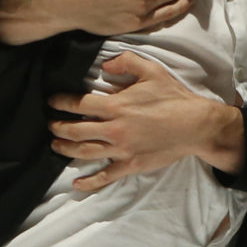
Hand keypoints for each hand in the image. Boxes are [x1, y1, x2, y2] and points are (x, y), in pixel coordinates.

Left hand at [46, 51, 243, 192]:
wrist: (196, 126)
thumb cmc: (174, 98)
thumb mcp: (151, 71)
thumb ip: (125, 62)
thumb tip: (104, 65)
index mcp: (117, 106)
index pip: (79, 104)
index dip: (61, 102)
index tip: (52, 102)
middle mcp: (114, 129)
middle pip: (76, 130)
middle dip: (58, 127)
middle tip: (50, 124)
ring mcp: (121, 149)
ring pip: (85, 152)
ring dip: (66, 149)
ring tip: (56, 145)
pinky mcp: (131, 164)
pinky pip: (106, 176)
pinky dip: (90, 181)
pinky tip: (77, 184)